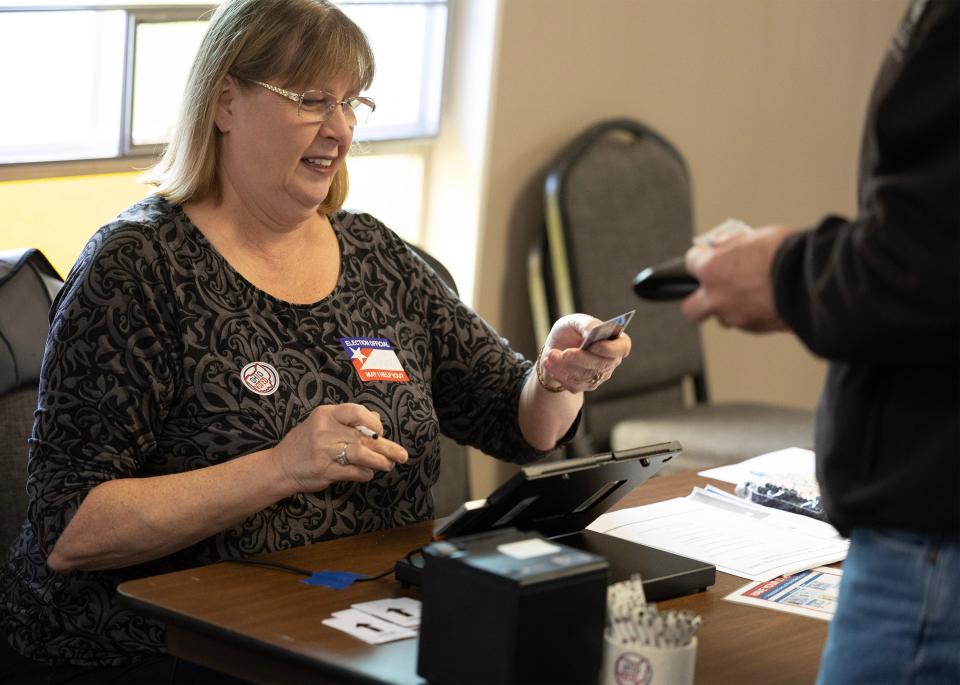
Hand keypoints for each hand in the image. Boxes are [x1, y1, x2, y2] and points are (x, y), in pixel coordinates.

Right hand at [272, 403, 407, 493]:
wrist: (280, 467)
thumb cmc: (305, 443)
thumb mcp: (321, 423)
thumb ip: (347, 420)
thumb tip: (377, 419)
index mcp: (326, 414)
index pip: (356, 411)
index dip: (374, 423)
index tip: (381, 432)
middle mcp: (325, 430)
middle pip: (363, 436)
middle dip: (387, 447)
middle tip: (402, 455)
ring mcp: (324, 451)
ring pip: (362, 454)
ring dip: (379, 461)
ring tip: (388, 465)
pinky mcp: (325, 471)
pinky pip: (354, 472)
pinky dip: (365, 473)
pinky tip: (368, 473)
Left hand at [540, 314, 631, 392]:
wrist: (557, 347)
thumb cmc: (571, 331)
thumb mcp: (575, 321)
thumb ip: (586, 324)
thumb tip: (592, 332)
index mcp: (615, 341)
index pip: (622, 348)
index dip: (610, 349)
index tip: (593, 346)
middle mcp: (611, 361)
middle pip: (601, 365)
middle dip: (580, 359)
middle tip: (564, 353)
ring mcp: (599, 376)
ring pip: (585, 376)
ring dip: (565, 366)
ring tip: (551, 355)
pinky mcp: (585, 385)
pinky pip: (573, 384)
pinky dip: (559, 374)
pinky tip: (549, 363)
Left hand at [682, 224, 796, 332]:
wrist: (812, 280)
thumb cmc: (786, 254)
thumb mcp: (755, 237)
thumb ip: (733, 245)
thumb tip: (722, 244)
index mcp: (712, 269)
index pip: (690, 263)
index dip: (702, 259)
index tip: (708, 257)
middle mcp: (716, 297)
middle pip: (691, 308)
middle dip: (698, 300)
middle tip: (713, 289)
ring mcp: (734, 316)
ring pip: (722, 317)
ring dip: (730, 307)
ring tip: (751, 292)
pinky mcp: (754, 328)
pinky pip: (746, 321)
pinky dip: (752, 313)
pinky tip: (768, 300)